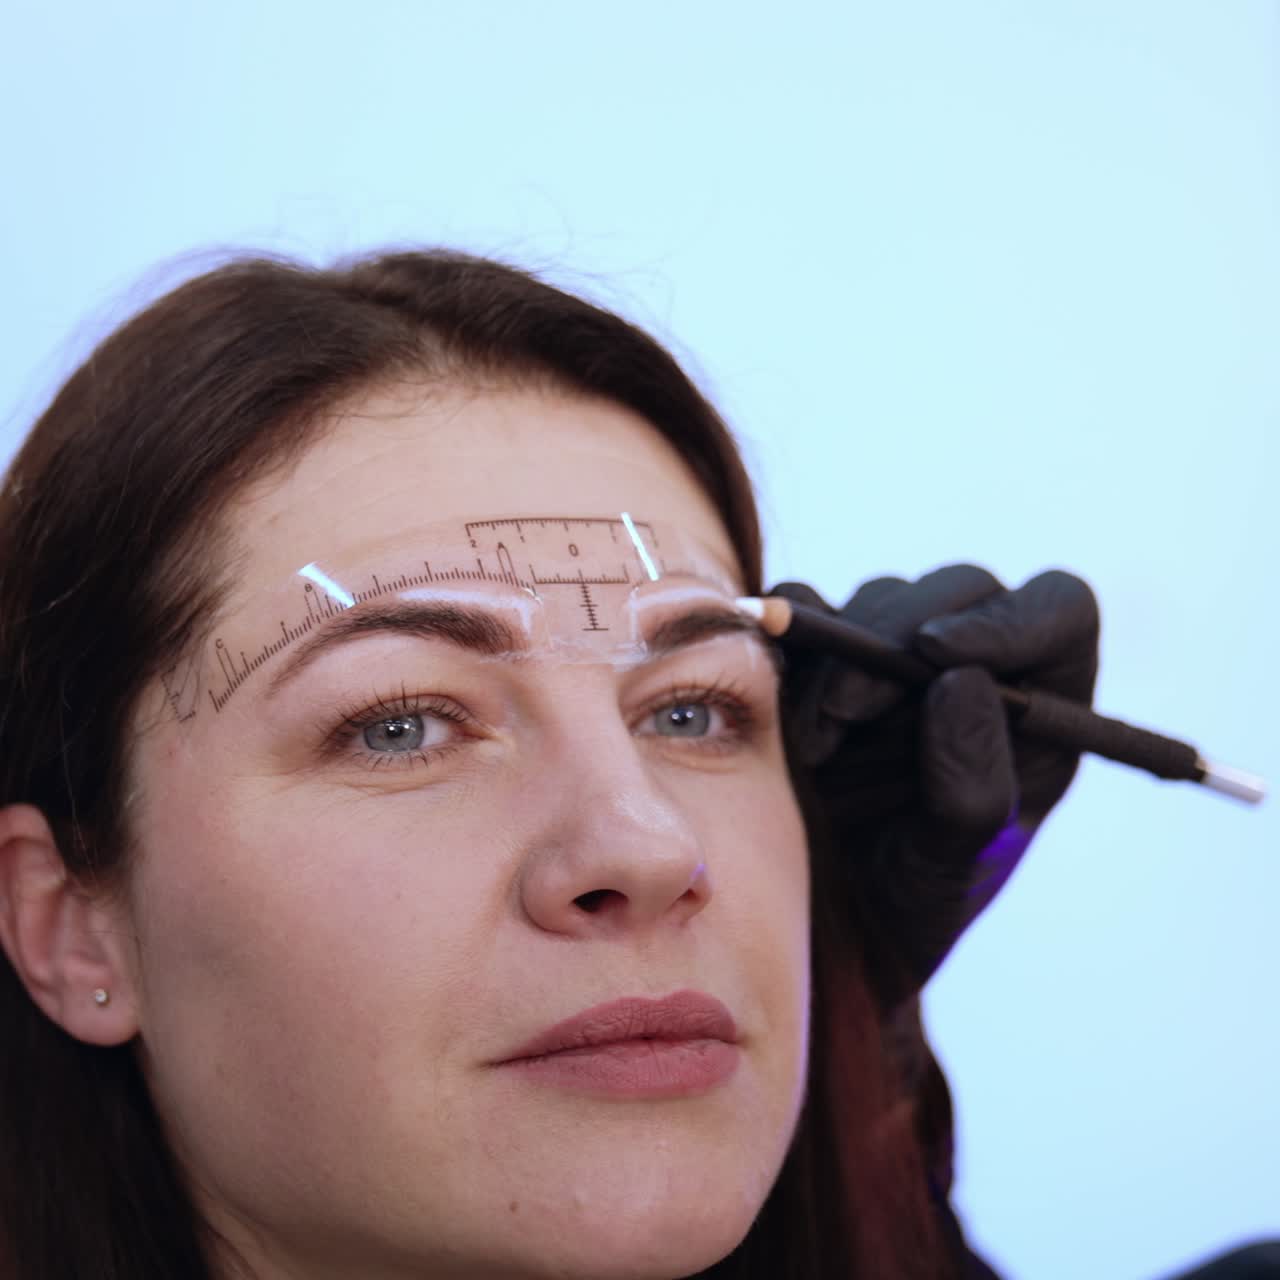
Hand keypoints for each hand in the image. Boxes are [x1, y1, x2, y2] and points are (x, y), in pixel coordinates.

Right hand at [772, 565, 1099, 1010]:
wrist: (826, 930)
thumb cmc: (910, 906)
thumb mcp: (952, 872)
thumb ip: (971, 792)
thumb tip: (962, 681)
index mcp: (1043, 708)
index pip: (1056, 612)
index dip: (1006, 618)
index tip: (938, 652)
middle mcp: (979, 667)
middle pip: (956, 592)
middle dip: (890, 642)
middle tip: (842, 713)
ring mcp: (899, 656)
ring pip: (878, 600)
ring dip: (835, 664)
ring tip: (812, 751)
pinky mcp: (827, 656)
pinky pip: (802, 614)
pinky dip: (782, 645)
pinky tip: (774, 714)